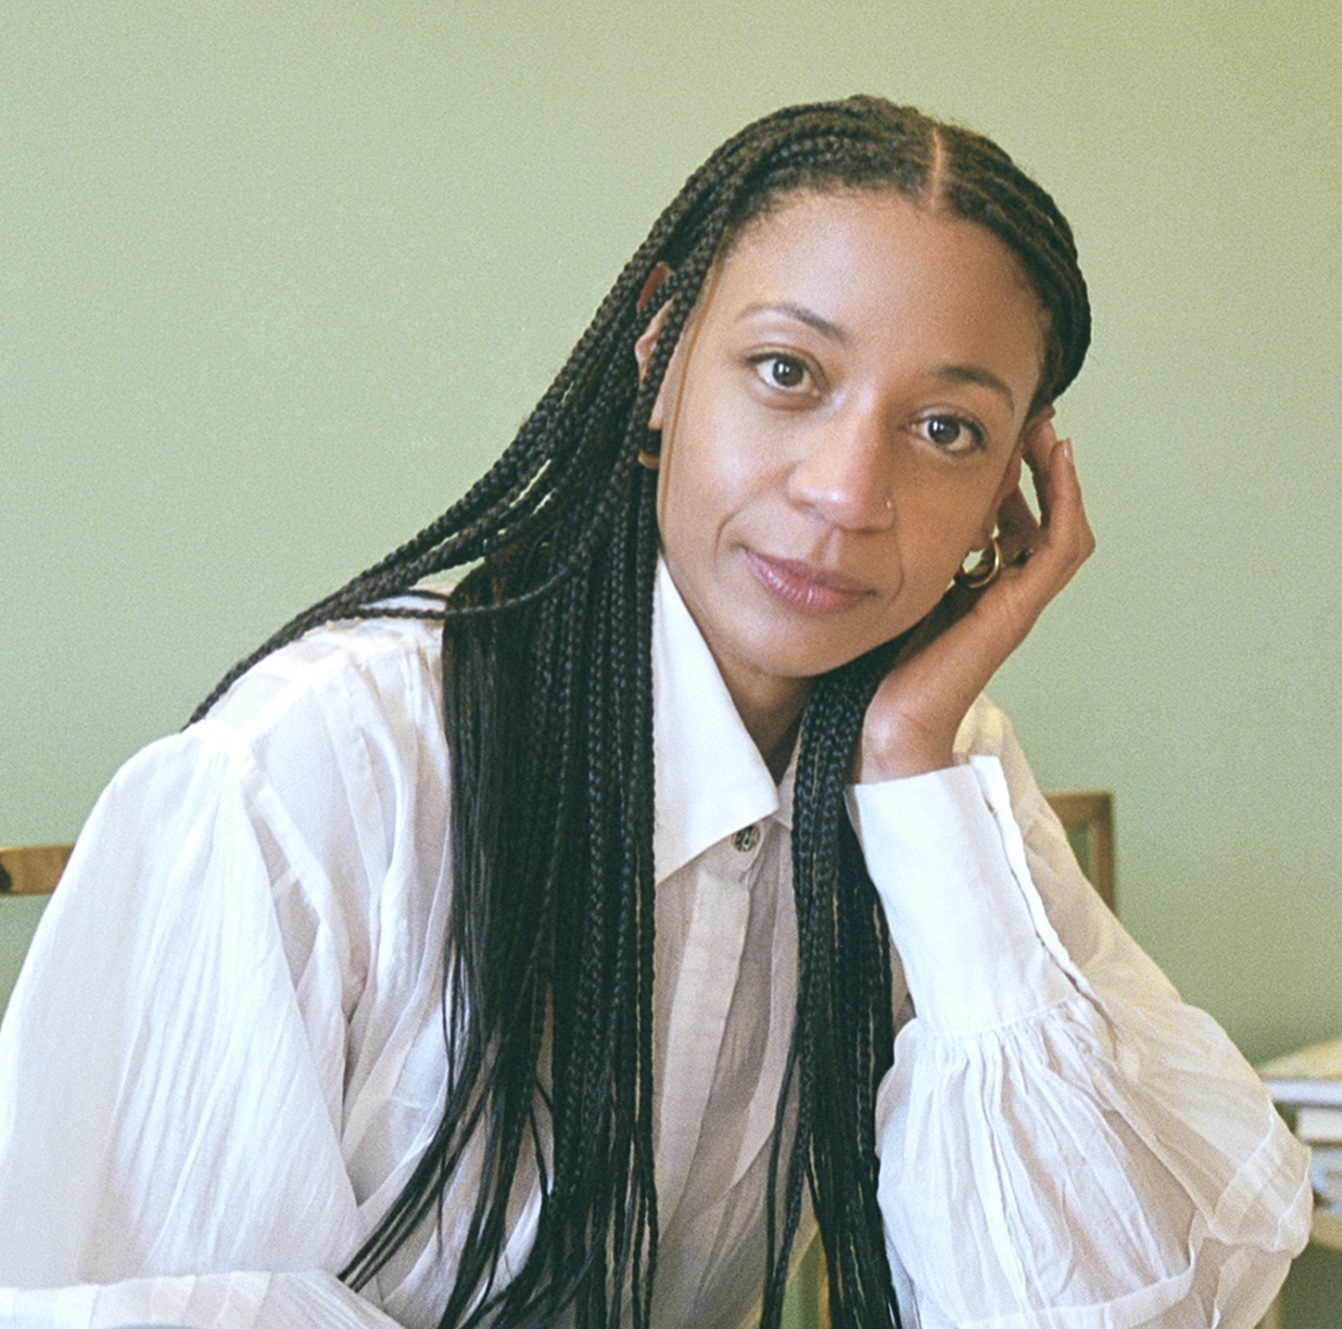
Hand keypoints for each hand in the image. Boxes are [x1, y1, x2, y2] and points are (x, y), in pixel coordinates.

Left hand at [854, 419, 1093, 782]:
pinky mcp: (1016, 611)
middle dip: (1035, 460)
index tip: (998, 421)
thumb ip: (882, 553)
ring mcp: (1013, 602)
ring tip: (1041, 427)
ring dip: (1053, 471)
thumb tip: (854, 502)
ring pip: (1058, 524)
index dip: (1011, 467)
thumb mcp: (875, 590)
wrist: (881, 724)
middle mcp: (999, 591)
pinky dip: (1064, 500)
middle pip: (1038, 513)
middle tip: (1029, 412)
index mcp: (971, 586)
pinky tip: (1052, 456)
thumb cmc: (870, 666)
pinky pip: (1060, 546)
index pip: (1009, 514)